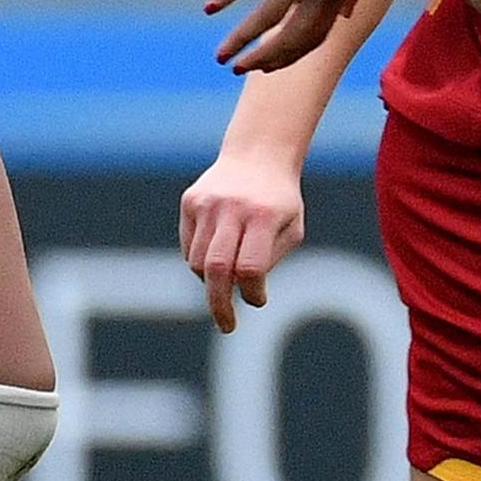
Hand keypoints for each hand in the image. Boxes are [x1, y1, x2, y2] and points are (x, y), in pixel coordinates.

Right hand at [180, 145, 306, 331]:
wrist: (258, 155)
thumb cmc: (280, 202)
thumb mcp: (291, 229)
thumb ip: (268, 261)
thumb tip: (243, 293)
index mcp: (262, 216)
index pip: (250, 267)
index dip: (252, 291)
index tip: (257, 299)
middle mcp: (231, 209)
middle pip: (216, 268)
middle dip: (219, 304)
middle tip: (227, 325)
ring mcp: (206, 204)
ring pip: (197, 262)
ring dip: (212, 280)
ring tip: (229, 274)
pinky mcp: (190, 202)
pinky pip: (189, 247)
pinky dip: (201, 261)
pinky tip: (218, 250)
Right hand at [206, 0, 387, 72]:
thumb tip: (346, 15)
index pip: (312, 38)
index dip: (289, 56)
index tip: (268, 66)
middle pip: (289, 37)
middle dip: (263, 58)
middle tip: (237, 68)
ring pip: (268, 16)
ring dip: (242, 39)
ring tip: (221, 55)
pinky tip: (211, 7)